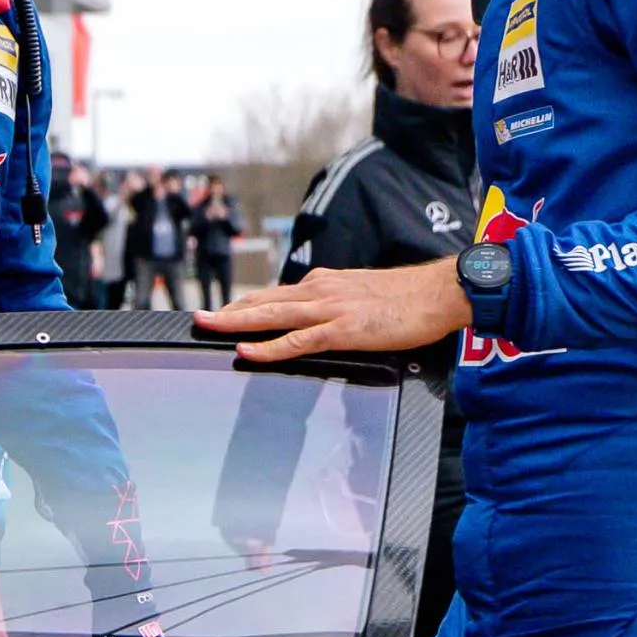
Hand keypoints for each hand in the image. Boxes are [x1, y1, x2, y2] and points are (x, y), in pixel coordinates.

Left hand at [195, 257, 468, 363]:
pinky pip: (297, 340)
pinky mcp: (343, 329)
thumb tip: (318, 319)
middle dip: (228, 311)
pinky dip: (268, 346)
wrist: (439, 292)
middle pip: (263, 301)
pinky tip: (246, 351)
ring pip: (272, 315)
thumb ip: (336, 304)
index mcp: (324, 284)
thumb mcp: (362, 295)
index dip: (245, 304)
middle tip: (197, 318)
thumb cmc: (408, 299)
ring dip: (235, 322)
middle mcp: (320, 291)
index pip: (275, 294)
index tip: (221, 311)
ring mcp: (329, 309)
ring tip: (207, 326)